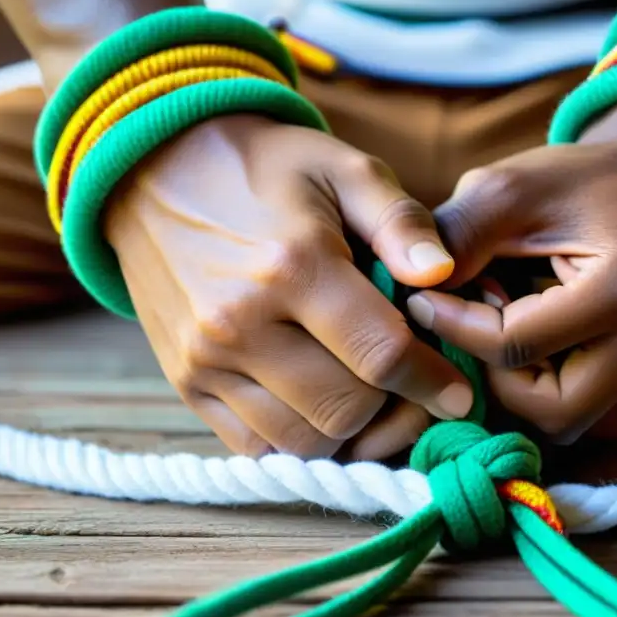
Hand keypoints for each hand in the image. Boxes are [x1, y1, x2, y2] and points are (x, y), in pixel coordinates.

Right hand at [104, 115, 472, 459]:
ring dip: (351, 433)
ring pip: (304, 442)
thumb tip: (443, 275)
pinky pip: (255, 448)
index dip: (433, 382)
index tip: (458, 392)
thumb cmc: (266, 169)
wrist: (157, 173)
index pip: (382, 354)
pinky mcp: (185, 383)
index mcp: (292, 265)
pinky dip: (300, 442)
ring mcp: (206, 360)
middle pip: (346, 410)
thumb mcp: (343, 167)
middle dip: (397, 409)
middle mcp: (242, 323)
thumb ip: (400, 221)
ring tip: (374, 400)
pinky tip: (324, 407)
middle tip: (417, 391)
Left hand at [407, 98, 616, 443]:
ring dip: (534, 396)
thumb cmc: (593, 175)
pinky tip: (544, 347)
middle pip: (555, 413)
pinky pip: (608, 412)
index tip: (423, 300)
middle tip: (477, 327)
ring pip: (585, 427)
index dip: (455, 327)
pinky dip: (566, 393)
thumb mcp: (517, 186)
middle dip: (498, 380)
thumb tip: (412, 288)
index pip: (516, 347)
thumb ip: (458, 235)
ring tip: (510, 337)